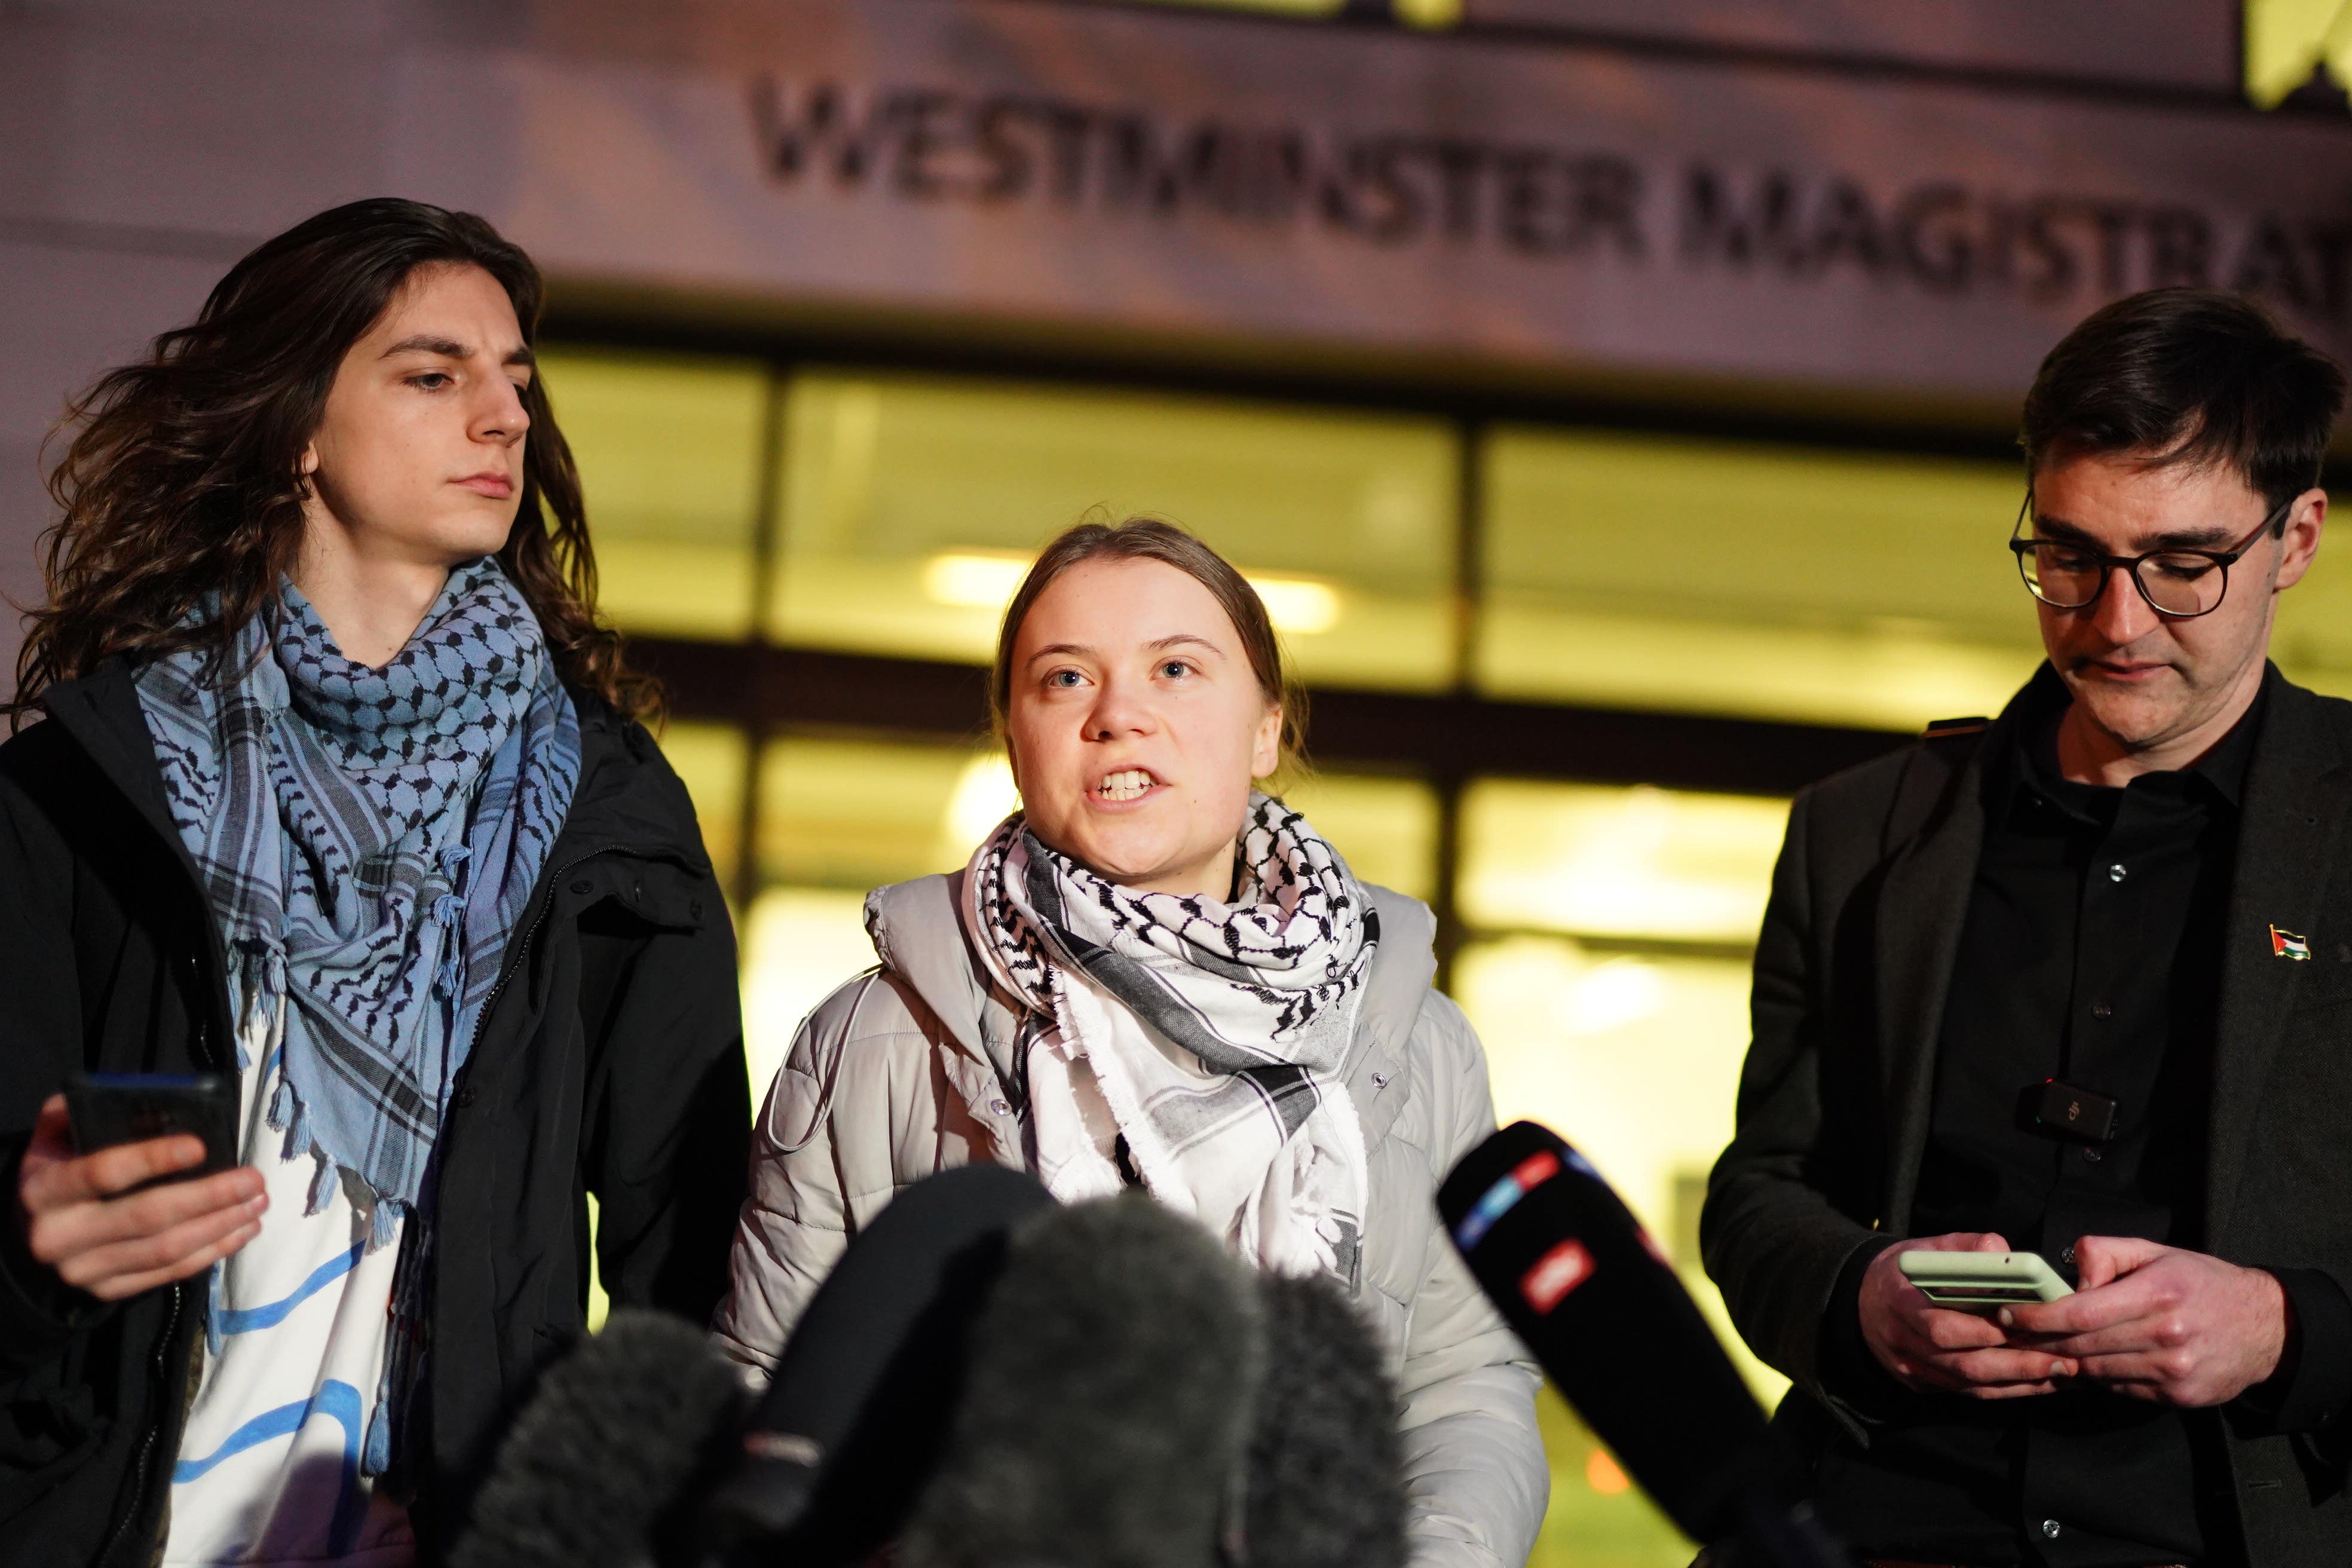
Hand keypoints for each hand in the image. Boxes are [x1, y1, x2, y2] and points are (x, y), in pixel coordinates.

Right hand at [13, 1094, 265, 1300]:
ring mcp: (84, 1270)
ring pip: (165, 1250)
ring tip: (258, 1202)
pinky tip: (243, 1230)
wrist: (28, 1224)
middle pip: (147, 1217)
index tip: (201, 1146)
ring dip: (221, 1226)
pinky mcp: (107, 1290)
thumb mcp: (60, 1132)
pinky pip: (167, 1274)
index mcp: (46, 1189)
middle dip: (210, 1197)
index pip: (102, 1173)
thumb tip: (161, 1109)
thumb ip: (96, 1113)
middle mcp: (59, 1236)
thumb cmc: (60, 1165)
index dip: (153, 1160)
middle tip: (254, 1180)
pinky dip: (212, 1252)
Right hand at [1858, 1232, 2077, 1397]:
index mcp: (1900, 1303)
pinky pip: (1966, 1392)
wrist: (1860, 1301)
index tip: (2024, 1327)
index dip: (1984, 1332)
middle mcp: (1903, 1342)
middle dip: (2017, 1366)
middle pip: (1964, 1364)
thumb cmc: (1901, 1273)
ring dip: (2019, 1383)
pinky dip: (2004, 1390)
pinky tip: (2035, 1382)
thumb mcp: (1923, 1249)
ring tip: (2060, 1374)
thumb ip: (1962, 1248)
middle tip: (2062, 1361)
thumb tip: (2002, 1250)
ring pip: (1969, 1385)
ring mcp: (1911, 1368)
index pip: (1942, 1327)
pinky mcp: (1921, 1384)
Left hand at [2005, 1236, 2286, 1406]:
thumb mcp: (2155, 1252)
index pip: (2080, 1312)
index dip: (2037, 1318)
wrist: (2264, 1328)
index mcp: (2158, 1293)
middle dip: (2038, 1342)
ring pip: (2095, 1371)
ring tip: (2043, 1347)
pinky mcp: (2178, 1396)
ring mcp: (2173, 1371)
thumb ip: (2104, 1253)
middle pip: (2081, 1346)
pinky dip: (2099, 1376)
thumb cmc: (2200, 1282)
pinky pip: (2119, 1389)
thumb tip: (2067, 1277)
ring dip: (2066, 1361)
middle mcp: (2166, 1336)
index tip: (2007, 1315)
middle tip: (2008, 1335)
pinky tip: (2090, 1361)